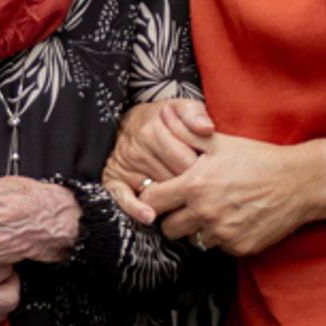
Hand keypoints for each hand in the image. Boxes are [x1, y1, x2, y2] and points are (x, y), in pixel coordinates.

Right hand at [103, 100, 214, 223]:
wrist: (128, 123)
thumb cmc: (162, 120)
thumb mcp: (179, 108)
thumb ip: (195, 114)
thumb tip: (207, 129)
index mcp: (153, 130)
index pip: (186, 160)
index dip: (203, 170)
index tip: (212, 172)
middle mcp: (136, 148)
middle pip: (172, 179)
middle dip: (190, 186)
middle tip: (203, 188)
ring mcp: (124, 166)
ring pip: (155, 191)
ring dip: (172, 199)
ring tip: (186, 198)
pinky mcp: (113, 181)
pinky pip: (124, 199)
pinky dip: (136, 209)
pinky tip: (149, 216)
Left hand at [144, 132, 318, 257]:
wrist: (299, 182)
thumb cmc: (258, 158)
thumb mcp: (221, 142)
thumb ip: (187, 135)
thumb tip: (162, 122)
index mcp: (194, 185)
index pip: (151, 201)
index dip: (153, 198)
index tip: (161, 195)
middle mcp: (205, 212)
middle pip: (168, 229)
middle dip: (173, 218)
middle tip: (186, 207)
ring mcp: (223, 233)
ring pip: (193, 240)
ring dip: (199, 229)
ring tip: (215, 211)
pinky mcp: (239, 247)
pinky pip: (219, 247)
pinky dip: (222, 237)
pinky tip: (235, 219)